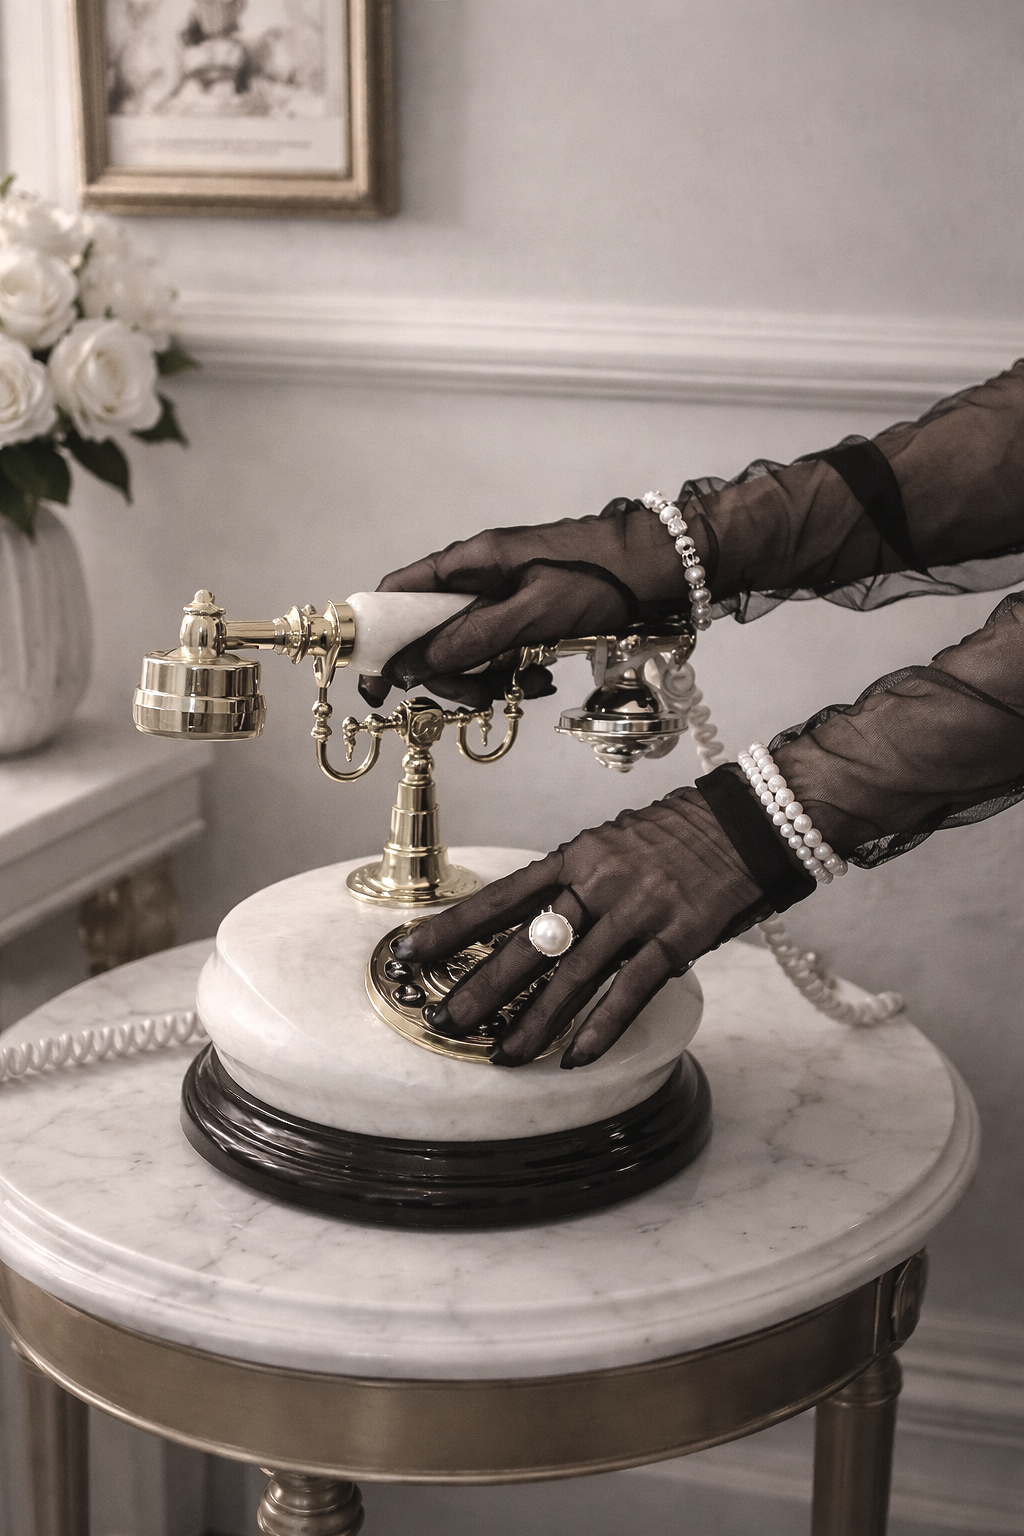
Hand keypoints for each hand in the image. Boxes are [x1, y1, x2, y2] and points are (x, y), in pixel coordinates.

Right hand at [360, 499, 691, 707]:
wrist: (662, 567)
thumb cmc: (599, 577)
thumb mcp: (531, 614)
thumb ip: (471, 639)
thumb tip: (414, 665)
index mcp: (469, 563)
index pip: (399, 594)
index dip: (381, 638)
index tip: (379, 684)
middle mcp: (479, 577)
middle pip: (433, 633)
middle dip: (449, 673)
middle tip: (476, 698)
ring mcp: (504, 596)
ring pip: (470, 648)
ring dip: (489, 678)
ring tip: (526, 688)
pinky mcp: (530, 615)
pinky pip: (504, 650)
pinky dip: (516, 671)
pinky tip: (542, 680)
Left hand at [392, 788, 765, 1067]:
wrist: (753, 818)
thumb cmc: (680, 834)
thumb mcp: (615, 844)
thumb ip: (576, 882)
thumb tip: (533, 923)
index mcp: (576, 856)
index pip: (500, 898)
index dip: (450, 928)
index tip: (406, 952)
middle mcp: (599, 882)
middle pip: (526, 943)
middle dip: (480, 988)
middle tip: (443, 1021)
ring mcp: (638, 910)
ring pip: (573, 975)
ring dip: (535, 1022)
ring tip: (505, 1057)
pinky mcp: (679, 936)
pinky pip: (632, 989)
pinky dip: (603, 1026)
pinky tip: (578, 1056)